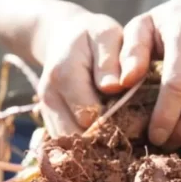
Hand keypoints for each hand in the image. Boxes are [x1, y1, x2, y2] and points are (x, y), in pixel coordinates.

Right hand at [35, 5, 125, 136]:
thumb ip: (110, 60)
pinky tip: (102, 138)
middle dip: (103, 139)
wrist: (62, 38)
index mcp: (64, 75)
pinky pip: (65, 143)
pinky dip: (84, 145)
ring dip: (92, 146)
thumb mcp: (106, 34)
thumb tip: (113, 87)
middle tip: (128, 134)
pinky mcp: (48, 120)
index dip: (114, 121)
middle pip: (76, 135)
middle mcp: (49, 96)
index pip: (88, 114)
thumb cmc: (92, 36)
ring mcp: (46, 110)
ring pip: (68, 144)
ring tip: (116, 138)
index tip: (135, 120)